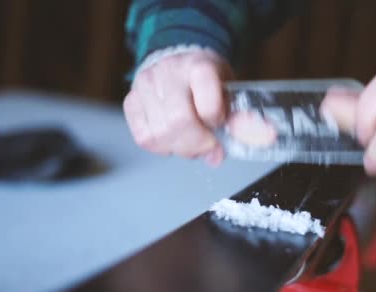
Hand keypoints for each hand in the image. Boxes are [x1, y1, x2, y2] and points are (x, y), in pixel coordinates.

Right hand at [123, 50, 232, 165]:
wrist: (179, 59)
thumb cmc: (207, 79)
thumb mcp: (229, 89)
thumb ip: (238, 117)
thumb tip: (244, 143)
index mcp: (200, 66)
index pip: (208, 105)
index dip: (215, 122)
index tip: (219, 123)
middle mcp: (169, 72)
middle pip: (179, 122)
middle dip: (196, 144)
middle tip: (207, 146)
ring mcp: (146, 85)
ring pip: (159, 134)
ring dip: (179, 148)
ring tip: (190, 143)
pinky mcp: (131, 99)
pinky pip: (143, 137)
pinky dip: (160, 146)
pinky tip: (171, 140)